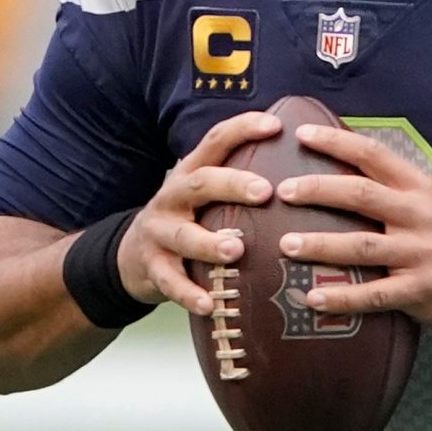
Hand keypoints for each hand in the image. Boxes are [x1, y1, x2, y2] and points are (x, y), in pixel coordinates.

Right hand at [117, 110, 282, 314]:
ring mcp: (160, 233)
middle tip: (264, 192)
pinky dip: (189, 293)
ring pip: (184, 236)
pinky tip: (209, 303)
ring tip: (235, 250)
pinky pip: (171, 282)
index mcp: (190, 174)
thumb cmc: (186, 221)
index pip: (215, 141)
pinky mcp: (153, 268)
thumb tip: (302, 171)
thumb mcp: (202, 196)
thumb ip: (236, 182)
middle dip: (231, 185)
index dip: (243, 130)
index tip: (276, 126)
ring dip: (209, 243)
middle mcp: (173, 198)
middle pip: (200, 183)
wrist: (129, 257)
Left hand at [273, 123, 431, 335]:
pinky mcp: (417, 290)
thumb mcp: (429, 198)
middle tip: (283, 191)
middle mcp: (418, 216)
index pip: (374, 155)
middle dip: (318, 190)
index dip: (336, 143)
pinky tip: (312, 298)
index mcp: (418, 187)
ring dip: (321, 245)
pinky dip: (341, 297)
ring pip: (362, 246)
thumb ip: (391, 184)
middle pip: (361, 196)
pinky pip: (373, 295)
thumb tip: (338, 162)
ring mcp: (418, 254)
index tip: (301, 136)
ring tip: (286, 244)